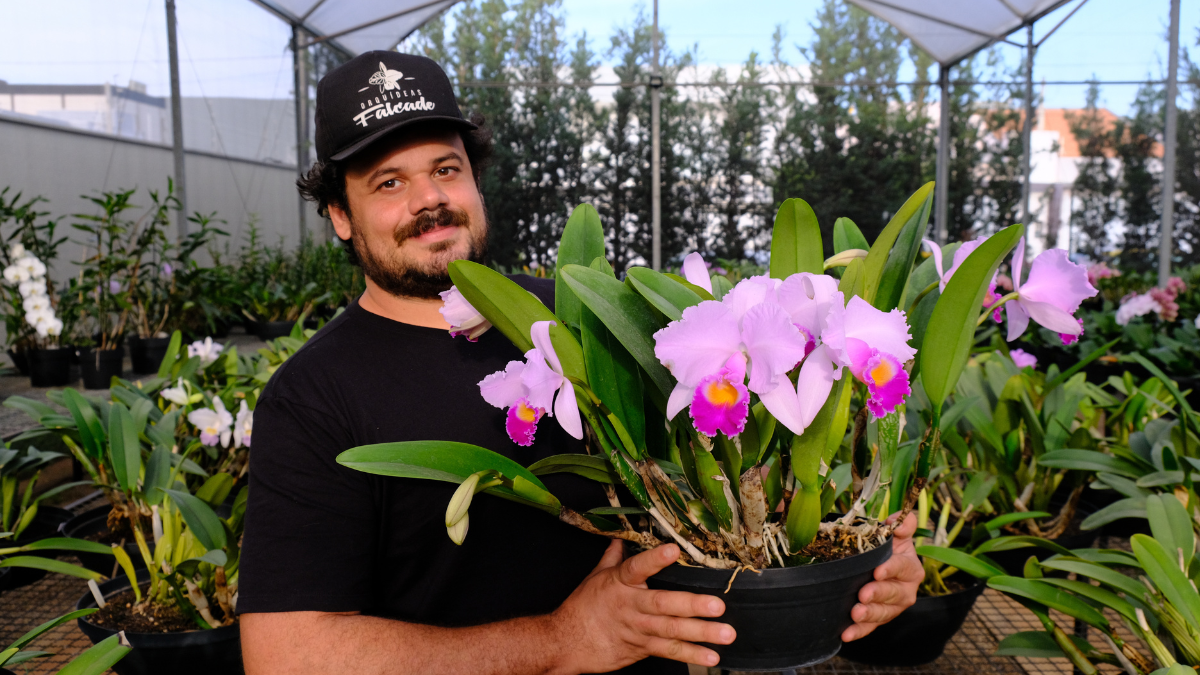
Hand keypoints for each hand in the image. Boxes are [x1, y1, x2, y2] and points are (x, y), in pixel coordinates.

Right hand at [550, 540, 734, 672]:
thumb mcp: (596, 577)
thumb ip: (613, 557)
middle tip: (718, 606)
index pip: (638, 567)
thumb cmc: (582, 607)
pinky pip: (668, 651)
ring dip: (700, 633)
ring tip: (726, 633)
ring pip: (671, 631)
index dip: (655, 559)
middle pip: (663, 605)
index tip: (674, 550)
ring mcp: (637, 629)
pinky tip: (711, 656)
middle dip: (692, 606)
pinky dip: (691, 654)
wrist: (565, 642)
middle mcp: (631, 606)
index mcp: (620, 582)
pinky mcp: (641, 648)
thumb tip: (618, 538)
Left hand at [841, 512, 922, 641]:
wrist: (878, 564)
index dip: (891, 569)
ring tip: (855, 613)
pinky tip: (846, 633)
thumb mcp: (895, 534)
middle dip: (878, 594)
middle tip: (863, 594)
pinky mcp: (879, 619)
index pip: (903, 568)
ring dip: (870, 615)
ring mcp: (893, 607)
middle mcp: (906, 590)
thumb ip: (901, 525)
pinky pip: (870, 628)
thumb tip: (899, 521)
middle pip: (894, 594)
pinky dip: (859, 631)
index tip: (877, 571)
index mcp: (910, 568)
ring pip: (884, 613)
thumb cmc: (886, 547)